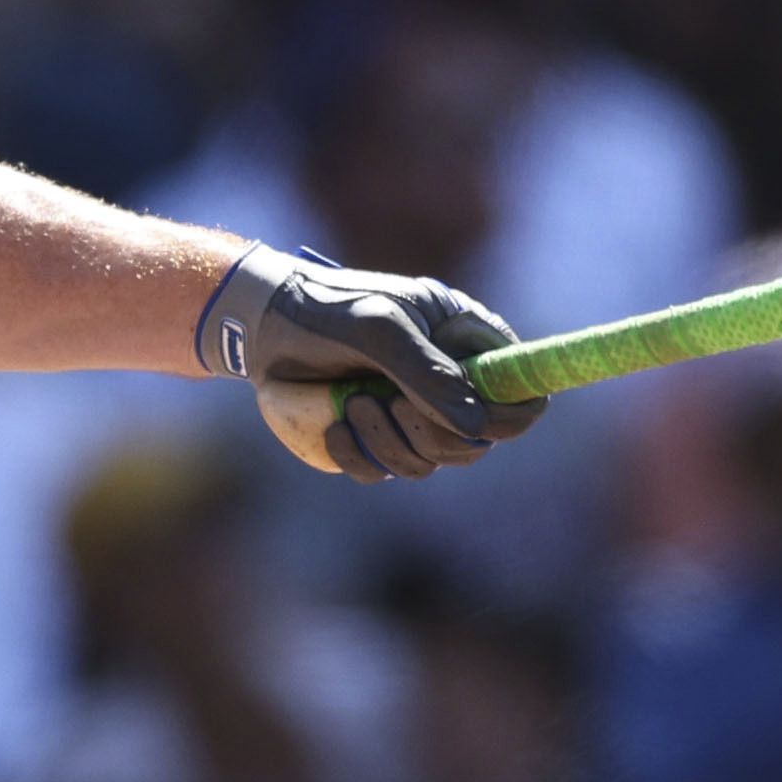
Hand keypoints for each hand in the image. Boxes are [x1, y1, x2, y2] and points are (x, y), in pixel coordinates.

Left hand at [196, 246, 544, 481]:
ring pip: (431, 461)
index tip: (483, 424)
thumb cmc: (323, 310)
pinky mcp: (376, 437)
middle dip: (433, 433)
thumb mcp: (377, 327)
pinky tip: (333, 425)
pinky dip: (359, 456)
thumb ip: (428, 372)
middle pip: (478, 439)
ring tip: (350, 403)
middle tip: (388, 403)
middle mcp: (446, 377)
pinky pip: (386, 471)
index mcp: (463, 337)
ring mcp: (412, 410)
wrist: (261, 327)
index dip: (512, 413)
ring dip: (389, 442)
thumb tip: (476, 426)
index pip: (520, 386)